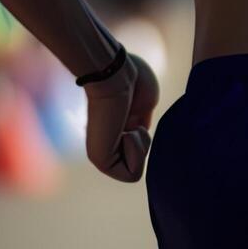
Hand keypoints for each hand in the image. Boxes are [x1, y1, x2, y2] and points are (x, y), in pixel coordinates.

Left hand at [84, 52, 159, 181]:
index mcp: (117, 131)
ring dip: (141, 149)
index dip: (145, 137)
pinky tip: (126, 135)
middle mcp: (107, 144)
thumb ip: (144, 122)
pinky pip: (132, 175)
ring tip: (129, 129)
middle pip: (139, 161)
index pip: (138, 150)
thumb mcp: (146, 104)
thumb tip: (141, 135)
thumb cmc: (132, 80)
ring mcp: (102, 153)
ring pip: (136, 172)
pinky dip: (137, 155)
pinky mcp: (100, 160)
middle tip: (133, 124)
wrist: (117, 74)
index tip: (136, 115)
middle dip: (144, 143)